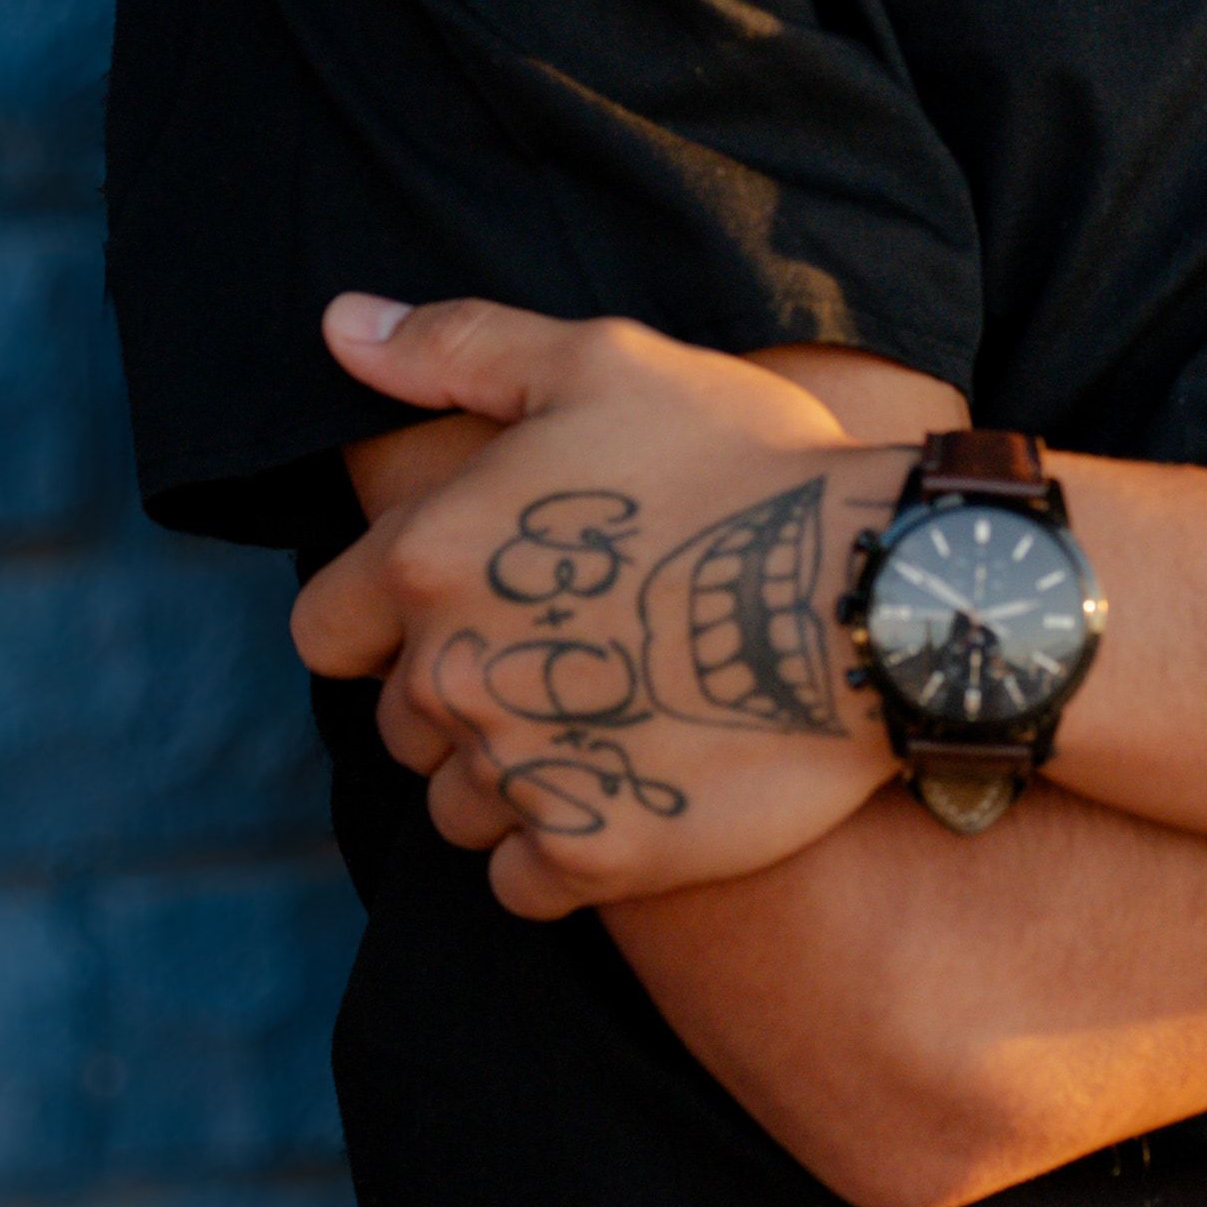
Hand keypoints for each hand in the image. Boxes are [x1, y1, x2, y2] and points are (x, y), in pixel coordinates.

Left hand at [291, 297, 911, 914]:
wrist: (880, 592)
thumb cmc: (746, 459)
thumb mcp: (603, 364)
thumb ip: (457, 347)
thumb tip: (340, 324)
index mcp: (430, 560)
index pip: (326, 628)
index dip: (381, 618)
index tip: (462, 605)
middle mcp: (454, 677)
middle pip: (400, 723)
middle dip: (461, 694)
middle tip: (568, 654)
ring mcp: (522, 775)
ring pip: (457, 806)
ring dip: (510, 775)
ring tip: (607, 720)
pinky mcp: (596, 854)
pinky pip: (522, 882)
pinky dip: (561, 849)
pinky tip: (630, 789)